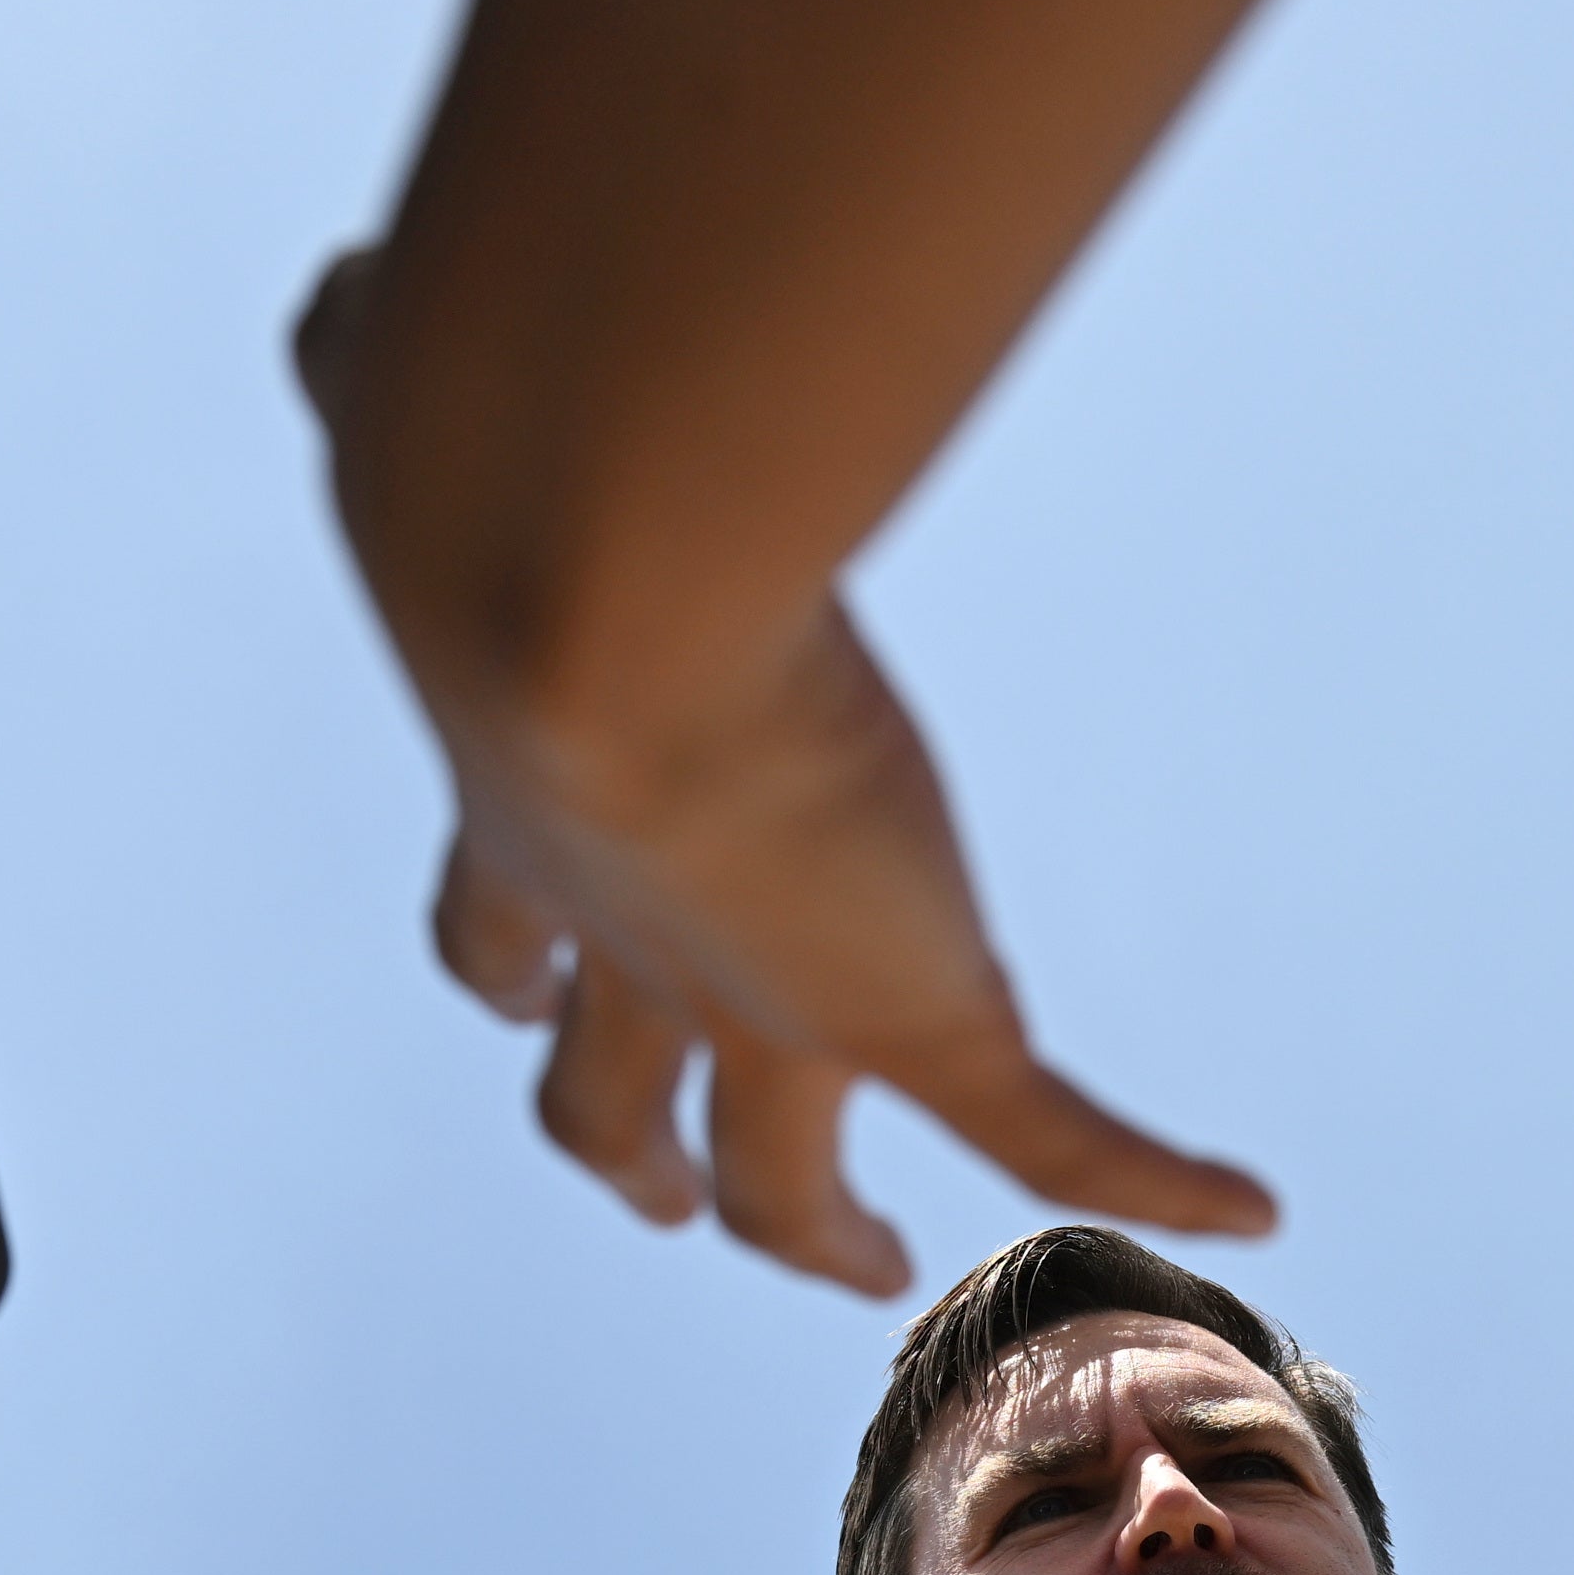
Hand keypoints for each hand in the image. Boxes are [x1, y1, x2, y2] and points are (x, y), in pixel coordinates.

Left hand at [298, 247, 1274, 1297]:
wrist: (578, 590)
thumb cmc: (488, 495)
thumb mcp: (438, 455)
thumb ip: (386, 377)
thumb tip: (336, 304)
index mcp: (524, 824)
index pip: (501, 934)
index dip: (513, 971)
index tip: (517, 987)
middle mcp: (631, 940)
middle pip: (605, 1110)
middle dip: (638, 1160)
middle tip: (670, 1201)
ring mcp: (775, 1002)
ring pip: (782, 1177)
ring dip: (822, 1231)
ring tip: (888, 1270)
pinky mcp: (918, 1016)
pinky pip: (1051, 1133)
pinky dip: (1146, 1180)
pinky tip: (1237, 1208)